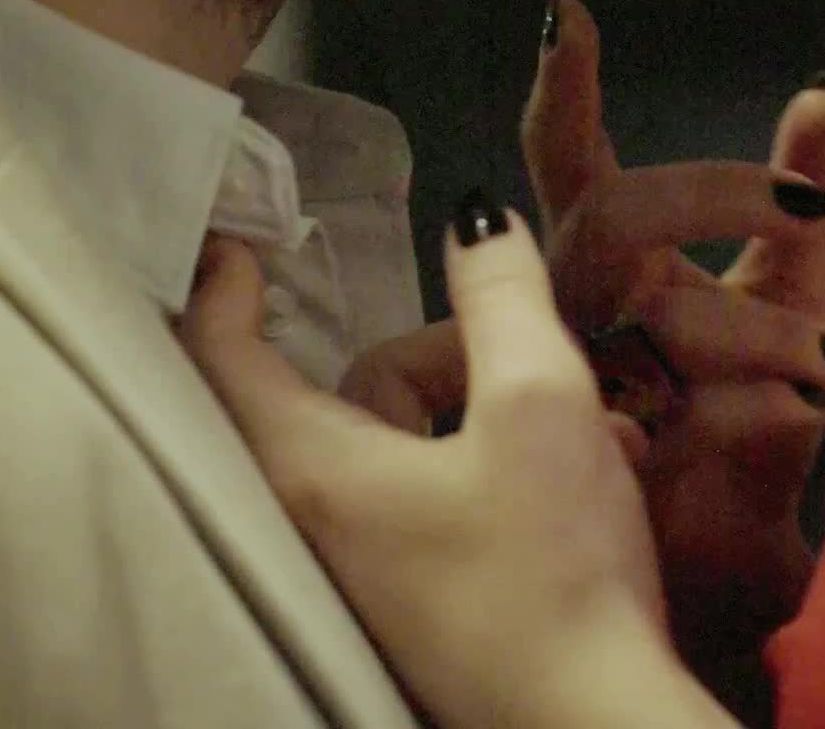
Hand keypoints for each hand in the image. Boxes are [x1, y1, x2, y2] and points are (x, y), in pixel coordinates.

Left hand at [179, 211, 733, 728]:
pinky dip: (499, 465)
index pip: (225, 359)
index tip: (242, 242)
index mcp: (315, 470)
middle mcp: (320, 525)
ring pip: (410, 442)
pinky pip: (438, 499)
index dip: (225, 289)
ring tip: (600, 422)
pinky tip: (595, 470)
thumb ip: (503, 296)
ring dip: (493, 407)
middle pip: (357, 390)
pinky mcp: (419, 608)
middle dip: (446, 351)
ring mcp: (369, 575)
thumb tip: (474, 217)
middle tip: (530, 345)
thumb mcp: (539, 404)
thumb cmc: (551, 569)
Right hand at [522, 0, 824, 667]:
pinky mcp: (601, 469)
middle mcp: (574, 309)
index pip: (568, 159)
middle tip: (808, 206)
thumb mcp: (797, 284)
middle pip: (610, 215)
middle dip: (711, 193)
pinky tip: (788, 421)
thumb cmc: (746, 409)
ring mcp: (574, 386)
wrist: (733, 558)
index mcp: (608, 255)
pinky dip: (761, 412)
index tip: (566, 13)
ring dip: (760, 325)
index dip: (562, 87)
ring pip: (657, 318)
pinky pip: (684, 416)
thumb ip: (810, 194)